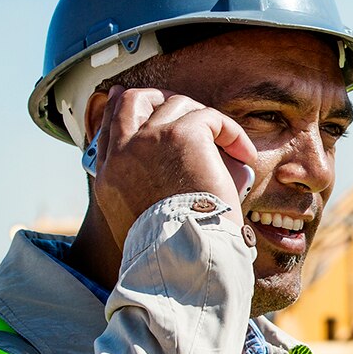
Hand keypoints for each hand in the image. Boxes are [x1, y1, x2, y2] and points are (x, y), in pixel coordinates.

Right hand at [89, 86, 257, 249]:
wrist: (182, 255)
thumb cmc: (173, 249)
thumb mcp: (142, 222)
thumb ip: (146, 191)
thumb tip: (180, 172)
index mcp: (109, 175)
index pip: (110, 126)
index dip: (123, 109)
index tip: (134, 101)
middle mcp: (123, 152)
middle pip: (133, 100)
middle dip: (159, 97)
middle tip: (188, 111)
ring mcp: (150, 139)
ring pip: (177, 105)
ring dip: (205, 121)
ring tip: (227, 147)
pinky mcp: (183, 135)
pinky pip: (210, 117)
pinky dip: (231, 132)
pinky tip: (242, 153)